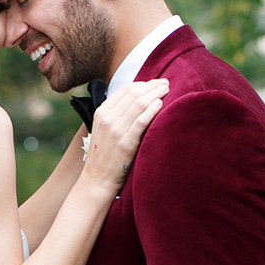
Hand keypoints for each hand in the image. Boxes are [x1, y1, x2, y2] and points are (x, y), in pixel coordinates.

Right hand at [83, 77, 168, 198]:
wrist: (97, 180)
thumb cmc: (104, 156)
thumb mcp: (103, 130)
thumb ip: (115, 115)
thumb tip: (136, 101)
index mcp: (101, 112)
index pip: (124, 89)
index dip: (142, 83)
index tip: (155, 84)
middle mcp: (107, 119)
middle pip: (133, 93)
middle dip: (152, 86)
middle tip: (165, 84)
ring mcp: (116, 131)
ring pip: (139, 104)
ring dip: (155, 94)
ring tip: (167, 91)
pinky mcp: (125, 143)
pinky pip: (141, 121)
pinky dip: (152, 110)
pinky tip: (161, 104)